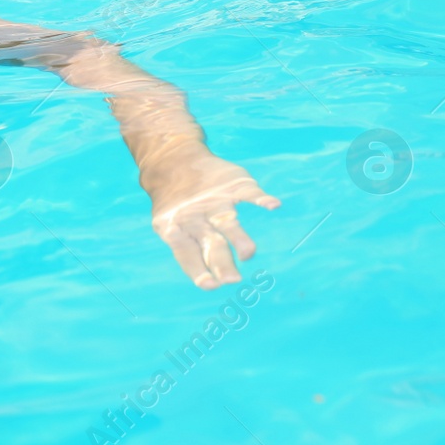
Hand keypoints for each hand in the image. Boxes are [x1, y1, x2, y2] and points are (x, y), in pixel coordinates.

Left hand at [143, 150, 279, 289]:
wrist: (173, 159)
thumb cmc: (179, 205)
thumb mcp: (172, 225)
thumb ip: (190, 250)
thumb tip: (210, 283)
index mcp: (179, 230)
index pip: (188, 254)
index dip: (198, 270)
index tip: (210, 285)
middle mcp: (196, 217)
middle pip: (211, 243)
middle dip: (221, 262)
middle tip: (232, 280)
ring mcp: (214, 201)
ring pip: (227, 221)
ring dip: (238, 238)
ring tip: (249, 252)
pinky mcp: (231, 185)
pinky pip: (248, 192)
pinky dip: (260, 198)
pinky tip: (272, 205)